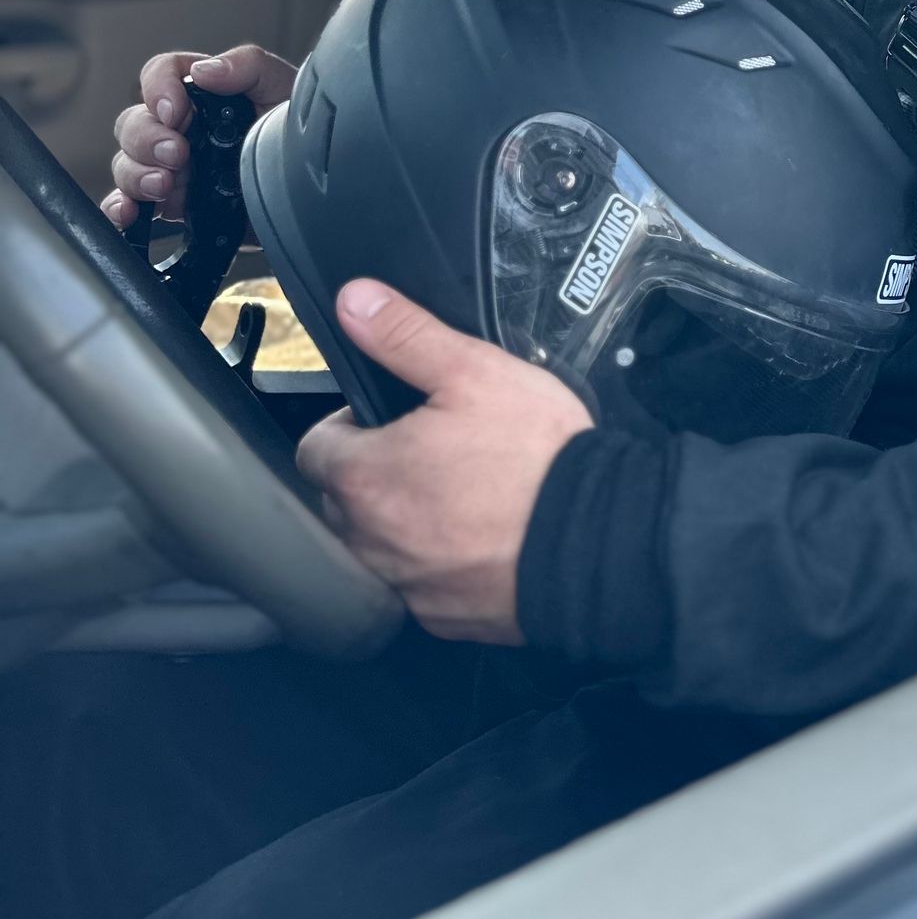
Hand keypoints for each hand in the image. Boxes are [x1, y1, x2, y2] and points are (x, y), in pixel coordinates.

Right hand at [103, 44, 296, 229]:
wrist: (315, 194)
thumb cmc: (299, 135)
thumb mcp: (282, 87)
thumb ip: (247, 66)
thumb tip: (206, 69)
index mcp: (204, 94)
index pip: (161, 74)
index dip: (158, 89)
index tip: (174, 111)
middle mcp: (182, 129)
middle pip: (134, 122)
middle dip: (147, 139)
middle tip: (180, 155)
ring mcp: (173, 168)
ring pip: (127, 163)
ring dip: (137, 174)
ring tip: (167, 185)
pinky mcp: (173, 205)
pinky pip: (129, 204)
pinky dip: (119, 208)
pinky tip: (129, 212)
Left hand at [296, 280, 592, 644]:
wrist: (599, 540)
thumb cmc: (536, 456)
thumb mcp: (475, 371)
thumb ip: (405, 335)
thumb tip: (354, 300)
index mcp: (364, 476)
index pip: (314, 448)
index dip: (349, 426)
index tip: (392, 418)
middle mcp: (369, 541)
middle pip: (343, 500)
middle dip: (374, 474)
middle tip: (435, 450)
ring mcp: (406, 586)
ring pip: (378, 547)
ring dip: (403, 522)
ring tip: (462, 494)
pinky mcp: (442, 618)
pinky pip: (420, 586)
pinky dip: (439, 565)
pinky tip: (482, 539)